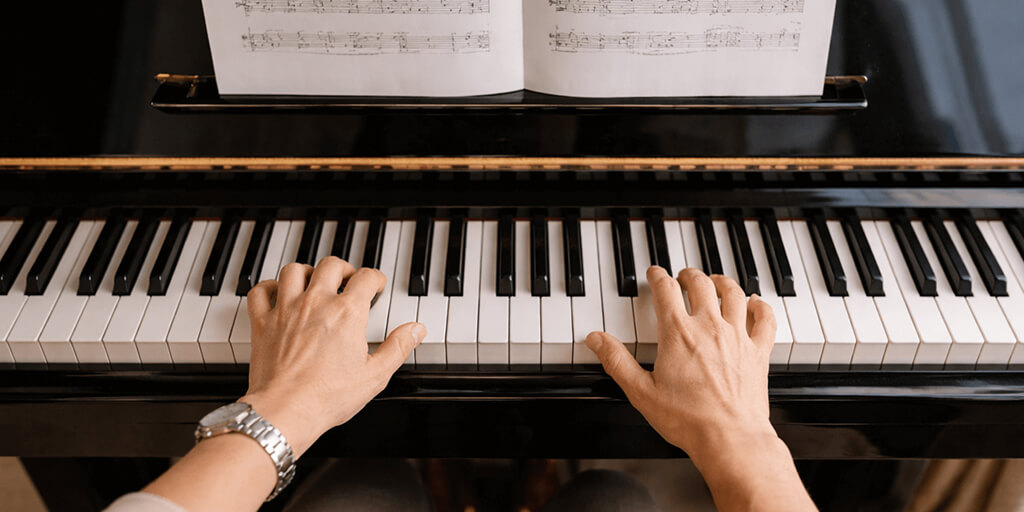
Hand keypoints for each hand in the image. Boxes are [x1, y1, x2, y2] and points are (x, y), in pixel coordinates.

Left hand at [241, 257, 424, 456]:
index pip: (366, 278)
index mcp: (347, 313)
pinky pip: (260, 291)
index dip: (376, 279)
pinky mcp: (263, 323)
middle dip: (344, 268)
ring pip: (294, 270)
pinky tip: (276, 292)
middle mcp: (316, 303)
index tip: (377, 285)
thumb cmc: (328, 396)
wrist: (286, 410)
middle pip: (331, 265)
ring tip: (314, 280)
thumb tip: (416, 329)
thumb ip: (399, 347)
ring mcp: (286, 310)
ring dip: (307, 271)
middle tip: (348, 279)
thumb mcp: (376, 375)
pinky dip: (268, 287)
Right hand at [585, 266, 776, 456]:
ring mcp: (737, 337)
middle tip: (683, 276)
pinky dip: (760, 306)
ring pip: (734, 293)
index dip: (658, 277)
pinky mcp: (758, 352)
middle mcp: (710, 327)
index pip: (665, 290)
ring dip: (723, 282)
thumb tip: (596, 339)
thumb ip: (616, 361)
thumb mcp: (641, 391)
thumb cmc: (687, 419)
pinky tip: (755, 303)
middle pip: (701, 284)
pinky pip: (765, 320)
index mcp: (678, 334)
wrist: (729, 437)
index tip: (655, 274)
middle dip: (689, 275)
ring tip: (716, 281)